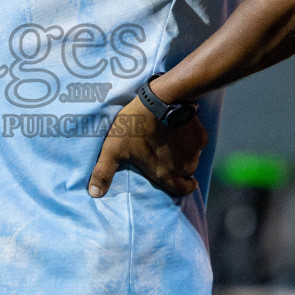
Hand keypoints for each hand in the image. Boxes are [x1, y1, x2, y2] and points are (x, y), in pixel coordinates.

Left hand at [88, 98, 207, 199]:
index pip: (182, 191)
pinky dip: (190, 139)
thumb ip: (104, 173)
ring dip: (184, 154)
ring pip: (193, 158)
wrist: (161, 99)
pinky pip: (197, 142)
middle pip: (186, 174)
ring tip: (171, 143)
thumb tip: (94, 195)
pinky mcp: (201, 135)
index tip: (181, 183)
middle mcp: (184, 167)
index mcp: (166, 175)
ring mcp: (195, 151)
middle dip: (179, 170)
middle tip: (167, 159)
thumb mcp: (113, 149)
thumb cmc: (135, 127)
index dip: (182, 188)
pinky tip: (179, 131)